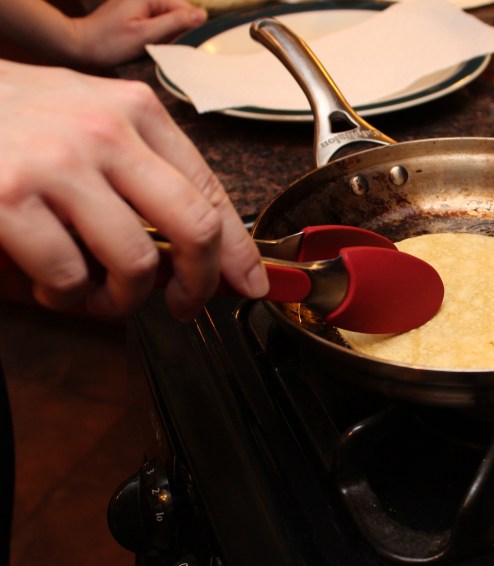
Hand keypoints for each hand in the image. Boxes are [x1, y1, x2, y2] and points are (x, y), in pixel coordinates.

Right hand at [0, 59, 268, 319]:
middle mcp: (106, 133)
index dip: (238, 249)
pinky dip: (68, 296)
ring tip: (98, 295)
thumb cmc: (15, 116)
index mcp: (136, 112)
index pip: (211, 191)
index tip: (250, 281)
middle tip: (187, 305)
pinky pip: (70, 276)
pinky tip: (54, 282)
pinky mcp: (11, 198)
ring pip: (135, 262)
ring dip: (123, 300)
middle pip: (194, 226)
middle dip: (201, 283)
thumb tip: (198, 244)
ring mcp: (59, 165)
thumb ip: (144, 172)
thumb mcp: (92, 118)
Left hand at [72, 0, 206, 67]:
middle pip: (177, 14)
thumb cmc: (110, 42)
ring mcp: (139, 5)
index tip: (184, 45)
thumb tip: (202, 15)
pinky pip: (157, 24)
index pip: (185, 8)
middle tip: (163, 48)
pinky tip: (147, 46)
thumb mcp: (146, 34)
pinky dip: (157, 36)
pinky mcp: (135, 14)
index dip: (188, 28)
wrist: (80, 46)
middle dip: (177, 32)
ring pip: (168, 21)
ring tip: (152, 47)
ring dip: (166, 36)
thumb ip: (175, 23)